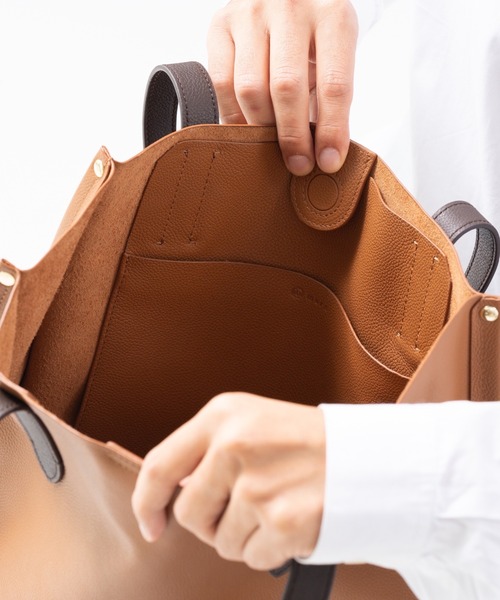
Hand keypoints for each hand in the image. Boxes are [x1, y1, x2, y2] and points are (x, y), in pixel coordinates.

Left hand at [132, 392, 325, 569]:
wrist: (366, 456)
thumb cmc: (305, 440)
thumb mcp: (250, 420)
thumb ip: (207, 448)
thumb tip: (172, 491)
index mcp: (222, 415)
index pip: (160, 465)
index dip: (147, 502)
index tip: (152, 524)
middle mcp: (234, 445)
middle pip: (190, 513)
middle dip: (210, 521)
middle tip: (244, 506)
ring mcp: (258, 485)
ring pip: (221, 541)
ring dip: (245, 534)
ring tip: (276, 505)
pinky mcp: (283, 522)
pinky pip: (252, 557)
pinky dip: (269, 548)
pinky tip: (291, 520)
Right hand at [207, 0, 357, 175]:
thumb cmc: (313, 31)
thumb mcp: (334, 51)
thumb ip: (330, 95)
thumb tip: (324, 154)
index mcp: (332, 13)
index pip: (334, 84)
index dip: (331, 130)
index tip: (328, 162)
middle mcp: (289, 7)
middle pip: (286, 88)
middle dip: (292, 136)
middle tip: (298, 165)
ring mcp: (250, 14)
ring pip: (250, 89)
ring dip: (261, 129)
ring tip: (272, 147)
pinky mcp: (220, 25)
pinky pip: (222, 83)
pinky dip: (233, 116)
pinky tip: (246, 129)